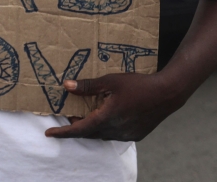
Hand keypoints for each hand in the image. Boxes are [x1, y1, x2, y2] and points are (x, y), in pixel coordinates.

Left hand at [44, 73, 184, 141]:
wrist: (167, 94)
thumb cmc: (138, 85)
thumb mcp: (110, 81)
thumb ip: (88, 86)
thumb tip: (67, 86)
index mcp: (107, 118)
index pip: (79, 129)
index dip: (63, 132)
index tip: (49, 134)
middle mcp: (115, 130)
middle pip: (89, 133)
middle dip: (76, 127)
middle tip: (67, 115)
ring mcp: (127, 135)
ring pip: (102, 134)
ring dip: (91, 127)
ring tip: (85, 114)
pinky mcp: (136, 135)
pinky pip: (114, 134)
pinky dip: (105, 127)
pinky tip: (105, 117)